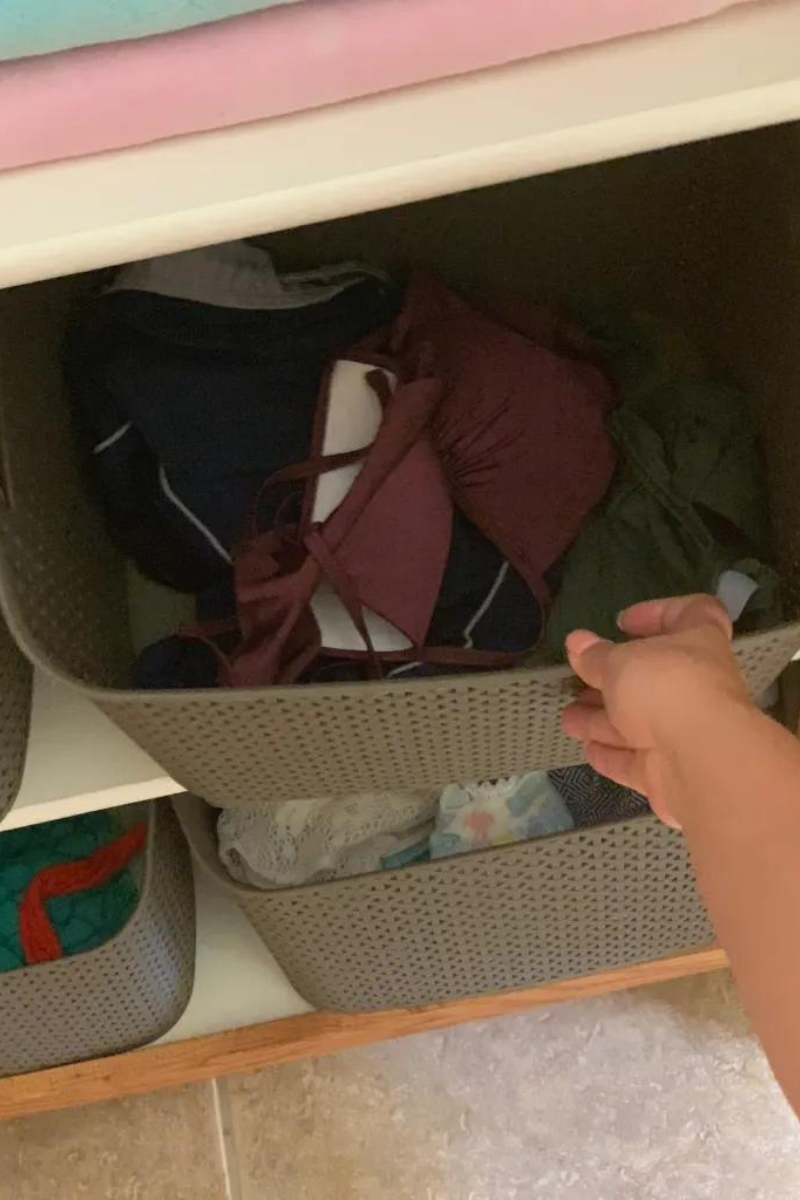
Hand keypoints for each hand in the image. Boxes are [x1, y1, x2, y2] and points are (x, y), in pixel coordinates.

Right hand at [561, 594, 750, 826]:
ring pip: (639, 722)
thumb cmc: (666, 688)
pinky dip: (612, 753)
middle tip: (581, 680)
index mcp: (696, 643)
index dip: (658, 613)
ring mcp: (685, 731)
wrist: (701, 761)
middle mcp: (696, 685)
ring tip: (569, 719)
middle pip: (654, 677)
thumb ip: (595, 656)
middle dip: (613, 680)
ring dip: (602, 720)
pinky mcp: (671, 771)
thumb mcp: (620, 662)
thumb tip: (576, 642)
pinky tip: (587, 749)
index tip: (622, 623)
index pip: (691, 613)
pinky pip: (636, 759)